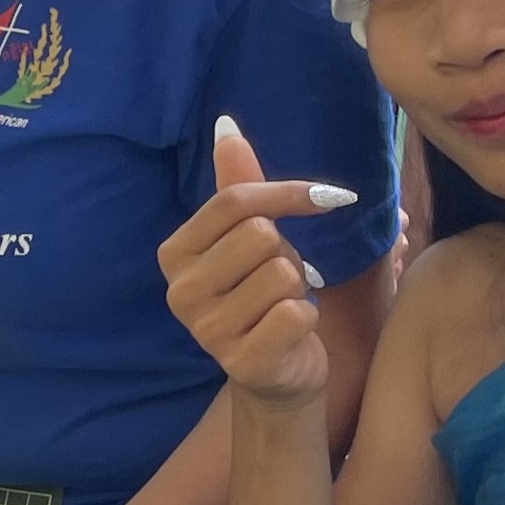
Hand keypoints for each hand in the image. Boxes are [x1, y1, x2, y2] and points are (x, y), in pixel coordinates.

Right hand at [154, 117, 354, 408]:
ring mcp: (206, 330)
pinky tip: (290, 334)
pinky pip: (295, 313)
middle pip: (261, 236)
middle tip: (281, 279)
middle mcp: (180, 291)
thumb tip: (227, 126)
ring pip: (282, 274)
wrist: (275, 378)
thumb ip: (238, 186)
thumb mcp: (248, 241)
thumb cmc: (262, 298)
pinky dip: (307, 319)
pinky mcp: (241, 361)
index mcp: (175, 254)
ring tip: (283, 305)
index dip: (288, 194)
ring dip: (298, 287)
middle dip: (288, 253)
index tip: (329, 198)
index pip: (234, 202)